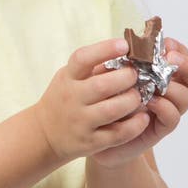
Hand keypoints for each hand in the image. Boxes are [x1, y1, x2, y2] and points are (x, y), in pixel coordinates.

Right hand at [33, 38, 159, 164]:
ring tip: (140, 96)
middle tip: (136, 75)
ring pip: (113, 110)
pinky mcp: (90, 142)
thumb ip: (90, 66)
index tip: (124, 44)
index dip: (105, 49)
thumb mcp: (68, 77)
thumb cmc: (63, 99)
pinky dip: (135, 125)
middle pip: (103, 85)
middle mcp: (71, 98)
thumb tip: (124, 49)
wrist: (45, 134)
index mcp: (67, 77)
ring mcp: (80, 121)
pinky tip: (143, 117)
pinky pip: (118, 134)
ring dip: (132, 101)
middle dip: (127, 77)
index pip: (83, 59)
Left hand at [88, 36, 187, 168]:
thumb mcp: (110, 73)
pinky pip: (173, 117)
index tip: (166, 43)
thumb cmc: (106, 96)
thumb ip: (122, 60)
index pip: (183, 57)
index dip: (179, 49)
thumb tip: (127, 44)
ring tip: (155, 83)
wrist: (98, 129)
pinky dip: (164, 107)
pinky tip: (150, 101)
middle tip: (171, 59)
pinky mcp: (160, 128)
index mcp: (162, 73)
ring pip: (186, 97)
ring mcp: (167, 109)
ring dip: (173, 86)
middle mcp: (170, 90)